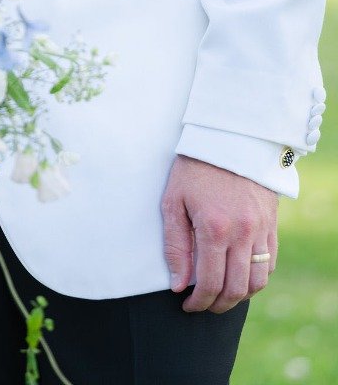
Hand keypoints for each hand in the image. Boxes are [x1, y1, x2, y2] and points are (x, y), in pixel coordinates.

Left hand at [161, 155, 277, 313]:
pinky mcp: (271, 225)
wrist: (227, 139)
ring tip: (221, 295)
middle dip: (218, 305)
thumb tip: (179, 285)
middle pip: (236, 289)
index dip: (198, 302)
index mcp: (214, 228)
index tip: (187, 305)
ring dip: (240, 296)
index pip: (210, 283)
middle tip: (203, 305)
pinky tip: (239, 275)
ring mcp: (261, 230)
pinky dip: (256, 278)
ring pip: (257, 282)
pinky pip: (270, 264)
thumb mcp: (173, 200)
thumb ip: (175, 245)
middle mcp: (242, 233)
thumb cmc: (193, 168)